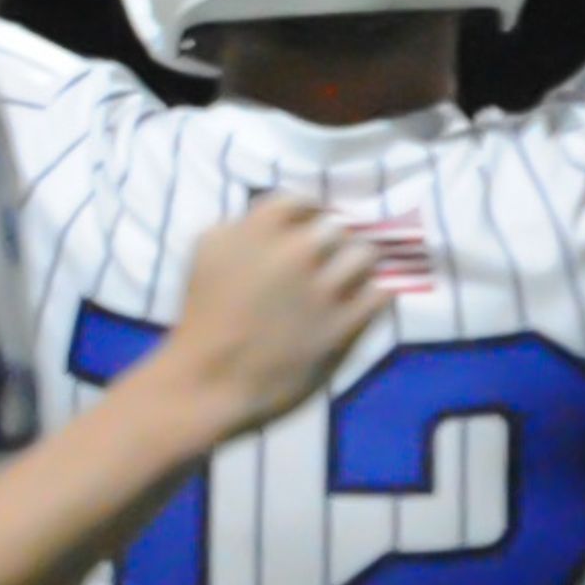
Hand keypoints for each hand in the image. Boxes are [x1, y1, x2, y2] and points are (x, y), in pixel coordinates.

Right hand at [159, 198, 386, 438]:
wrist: (208, 382)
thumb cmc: (204, 317)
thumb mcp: (208, 251)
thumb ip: (246, 224)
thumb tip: (286, 217)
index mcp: (256, 229)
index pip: (302, 201)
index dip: (310, 214)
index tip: (311, 229)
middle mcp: (293, 252)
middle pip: (338, 228)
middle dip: (333, 245)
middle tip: (328, 263)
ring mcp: (322, 289)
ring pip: (365, 257)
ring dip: (358, 268)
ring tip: (348, 284)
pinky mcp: (342, 326)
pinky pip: (381, 294)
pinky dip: (374, 297)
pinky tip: (361, 306)